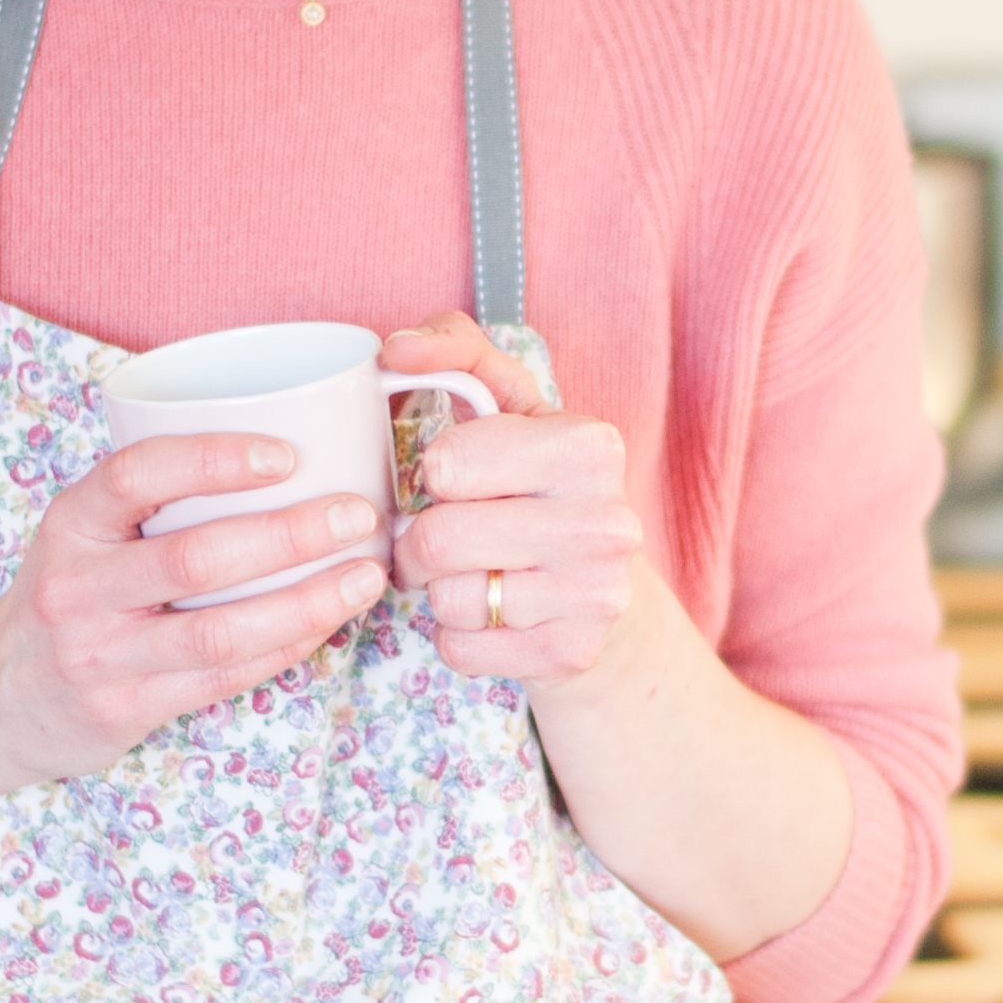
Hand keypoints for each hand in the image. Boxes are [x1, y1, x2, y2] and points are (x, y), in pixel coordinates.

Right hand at [0, 431, 388, 792]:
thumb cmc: (69, 596)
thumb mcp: (83, 534)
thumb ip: (153, 498)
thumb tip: (289, 443)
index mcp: (69, 525)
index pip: (135, 475)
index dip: (213, 460)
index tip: (286, 453)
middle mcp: (77, 589)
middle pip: (195, 558)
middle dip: (290, 535)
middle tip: (357, 514)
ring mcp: (99, 657)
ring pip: (218, 632)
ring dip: (305, 602)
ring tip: (365, 576)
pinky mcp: (125, 711)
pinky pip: (222, 679)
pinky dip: (285, 647)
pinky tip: (328, 623)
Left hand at [382, 312, 643, 688]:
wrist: (602, 590)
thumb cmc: (536, 485)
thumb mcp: (510, 406)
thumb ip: (456, 352)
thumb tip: (395, 349)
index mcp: (590, 446)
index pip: (448, 463)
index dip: (435, 475)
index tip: (458, 481)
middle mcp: (607, 522)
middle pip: (439, 539)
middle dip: (421, 542)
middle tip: (444, 537)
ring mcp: (596, 594)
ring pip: (447, 600)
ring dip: (440, 590)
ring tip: (473, 574)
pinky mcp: (574, 653)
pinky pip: (459, 649)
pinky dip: (457, 636)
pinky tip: (490, 616)